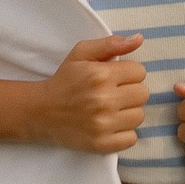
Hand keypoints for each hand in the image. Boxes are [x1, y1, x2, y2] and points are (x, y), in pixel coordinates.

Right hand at [33, 34, 147, 155]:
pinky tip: (110, 125)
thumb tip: (139, 39)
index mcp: (101, 75)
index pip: (140, 72)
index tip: (115, 78)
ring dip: (128, 112)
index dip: (128, 73)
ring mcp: (103, 124)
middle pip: (143, 94)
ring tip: (111, 109)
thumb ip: (111, 44)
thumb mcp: (82, 53)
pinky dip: (124, 133)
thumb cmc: (65, 80)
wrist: (41, 111)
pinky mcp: (102, 144)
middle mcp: (104, 100)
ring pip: (139, 116)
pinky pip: (132, 138)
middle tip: (113, 93)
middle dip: (130, 91)